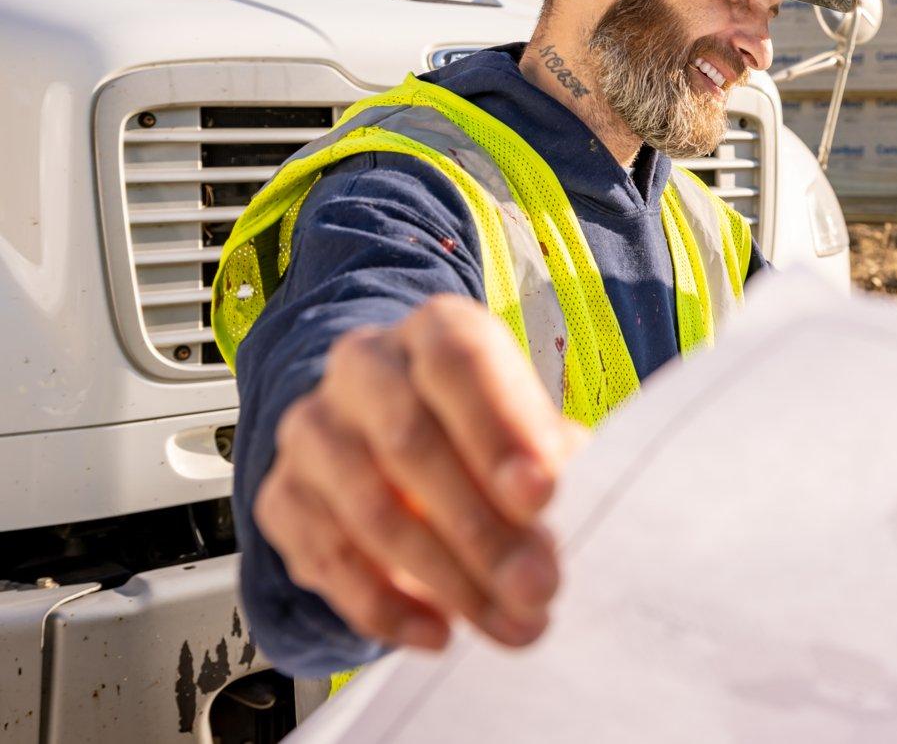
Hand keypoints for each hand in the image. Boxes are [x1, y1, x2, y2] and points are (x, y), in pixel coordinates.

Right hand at [254, 293, 584, 652]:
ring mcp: (313, 431)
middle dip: (481, 528)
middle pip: (411, 443)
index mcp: (435, 331)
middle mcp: (364, 367)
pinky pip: (327, 559)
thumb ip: (543, 460)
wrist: (390, 437)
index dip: (500, 429)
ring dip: (445, 578)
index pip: (458, 363)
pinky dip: (386, 606)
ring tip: (505, 621)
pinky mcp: (282, 496)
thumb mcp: (524, 425)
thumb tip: (547, 516)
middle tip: (537, 587)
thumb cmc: (482, 427)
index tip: (543, 498)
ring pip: (369, 509)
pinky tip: (439, 631)